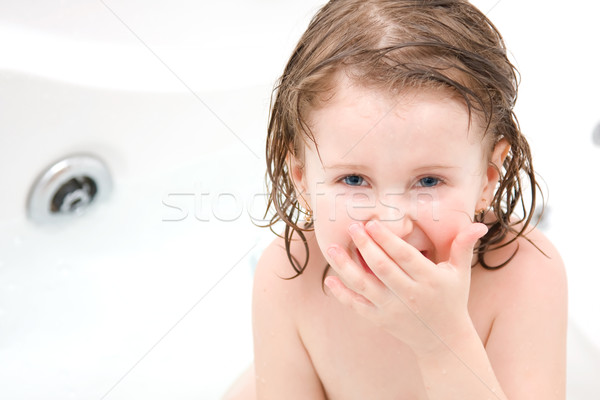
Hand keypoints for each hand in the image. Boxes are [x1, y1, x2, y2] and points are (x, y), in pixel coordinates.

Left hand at [324, 220, 487, 355]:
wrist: (443, 341)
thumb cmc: (451, 300)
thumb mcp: (460, 274)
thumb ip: (463, 247)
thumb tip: (478, 224)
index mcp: (430, 281)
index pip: (405, 256)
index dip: (388, 239)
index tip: (372, 223)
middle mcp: (410, 296)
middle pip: (382, 268)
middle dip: (365, 246)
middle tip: (352, 227)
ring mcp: (393, 310)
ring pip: (364, 286)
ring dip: (345, 267)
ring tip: (331, 248)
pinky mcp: (380, 320)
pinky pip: (357, 306)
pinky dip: (342, 294)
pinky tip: (330, 279)